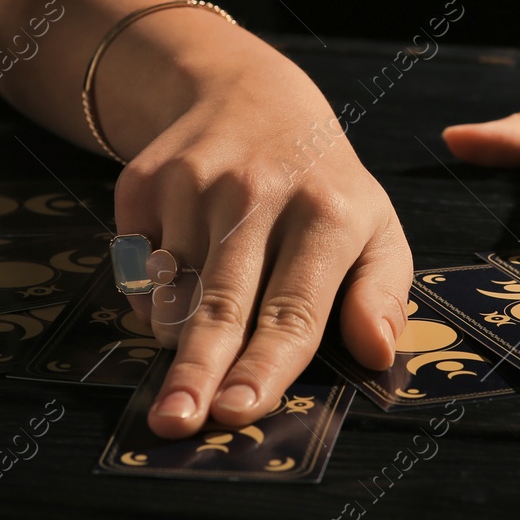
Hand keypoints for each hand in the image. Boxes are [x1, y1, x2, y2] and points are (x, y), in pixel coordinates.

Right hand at [94, 12, 410, 436]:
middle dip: (197, 371)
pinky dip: (153, 296)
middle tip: (176, 423)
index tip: (241, 411)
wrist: (250, 96)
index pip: (293, 308)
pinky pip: (137, 270)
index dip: (264, 365)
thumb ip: (382, 295)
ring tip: (200, 341)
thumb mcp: (375, 228)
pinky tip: (182, 276)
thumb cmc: (323, 187)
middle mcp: (257, 193)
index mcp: (328, 213)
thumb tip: (378, 353)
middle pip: (221, 304)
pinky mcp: (144, 180)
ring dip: (180, 337)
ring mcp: (194, 182)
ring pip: (172, 295)